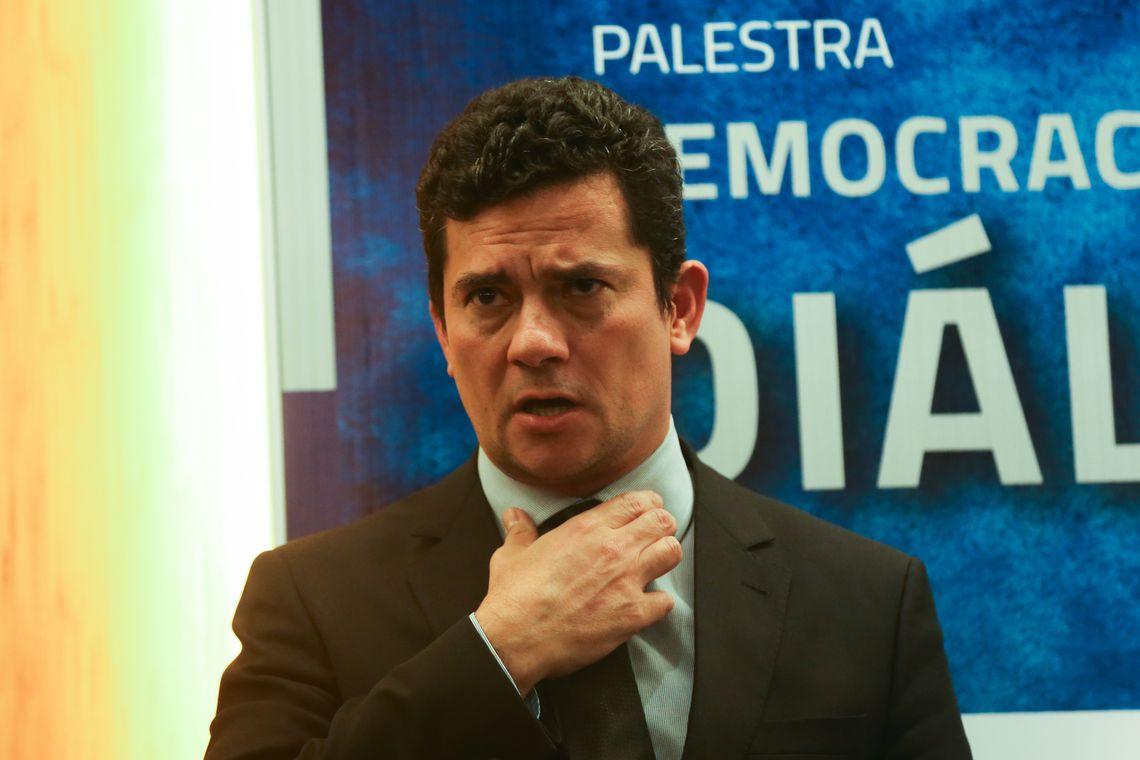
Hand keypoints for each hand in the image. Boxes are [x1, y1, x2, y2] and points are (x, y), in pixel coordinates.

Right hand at [473, 491, 680, 694]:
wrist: (517, 637)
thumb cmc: (514, 597)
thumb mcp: (512, 554)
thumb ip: (520, 531)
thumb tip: (514, 516)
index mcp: (587, 529)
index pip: (636, 501)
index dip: (647, 503)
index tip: (646, 510)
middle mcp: (613, 549)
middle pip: (662, 521)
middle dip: (662, 525)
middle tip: (653, 535)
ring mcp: (626, 581)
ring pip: (672, 552)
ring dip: (666, 556)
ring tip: (654, 563)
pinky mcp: (632, 615)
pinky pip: (666, 601)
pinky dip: (659, 602)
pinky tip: (646, 604)